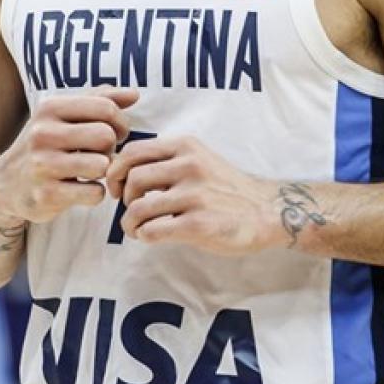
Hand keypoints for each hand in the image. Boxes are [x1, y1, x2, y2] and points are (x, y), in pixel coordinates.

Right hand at [0, 88, 138, 228]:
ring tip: (91, 170)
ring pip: (102, 165)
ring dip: (103, 171)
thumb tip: (134, 93)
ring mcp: (43, 165)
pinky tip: (82, 189)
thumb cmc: (45, 144)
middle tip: (102, 154)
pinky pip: (94, 193)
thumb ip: (99, 100)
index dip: (121, 122)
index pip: (105, 108)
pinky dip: (95, 193)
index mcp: (49, 108)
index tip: (116, 133)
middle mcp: (42, 133)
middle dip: (111, 148)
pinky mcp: (47, 195)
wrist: (6, 183)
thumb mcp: (62, 115)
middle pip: (106, 136)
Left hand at [104, 134, 295, 254]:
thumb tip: (123, 172)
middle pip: (132, 178)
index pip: (133, 151)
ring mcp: (195, 196)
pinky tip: (150, 237)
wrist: (266, 211)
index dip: (116, 170)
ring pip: (139, 208)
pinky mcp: (199, 225)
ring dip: (130, 222)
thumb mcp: (199, 159)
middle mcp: (189, 166)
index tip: (119, 185)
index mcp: (186, 147)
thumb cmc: (226, 188)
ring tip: (136, 228)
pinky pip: (153, 230)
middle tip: (130, 209)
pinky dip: (144, 235)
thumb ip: (167, 161)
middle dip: (123, 198)